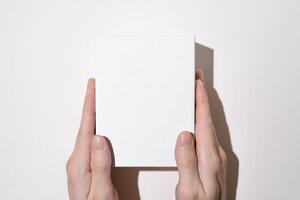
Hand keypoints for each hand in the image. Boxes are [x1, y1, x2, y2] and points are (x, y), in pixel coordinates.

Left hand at [66, 79, 117, 199]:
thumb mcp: (102, 191)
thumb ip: (100, 165)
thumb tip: (99, 138)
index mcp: (79, 164)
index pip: (86, 129)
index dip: (89, 106)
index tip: (92, 88)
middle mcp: (77, 161)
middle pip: (85, 127)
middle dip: (90, 105)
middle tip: (95, 88)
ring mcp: (81, 163)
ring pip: (87, 132)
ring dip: (92, 115)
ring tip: (98, 100)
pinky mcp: (87, 164)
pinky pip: (90, 140)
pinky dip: (95, 127)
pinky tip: (100, 124)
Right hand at [175, 70, 226, 199]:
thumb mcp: (189, 188)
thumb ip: (187, 162)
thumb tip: (183, 136)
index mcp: (210, 157)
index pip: (204, 122)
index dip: (200, 100)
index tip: (197, 83)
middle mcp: (215, 154)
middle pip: (207, 118)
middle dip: (202, 96)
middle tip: (196, 79)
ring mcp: (214, 156)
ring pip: (207, 124)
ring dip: (201, 106)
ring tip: (195, 92)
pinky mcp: (211, 159)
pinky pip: (205, 132)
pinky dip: (200, 119)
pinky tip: (195, 117)